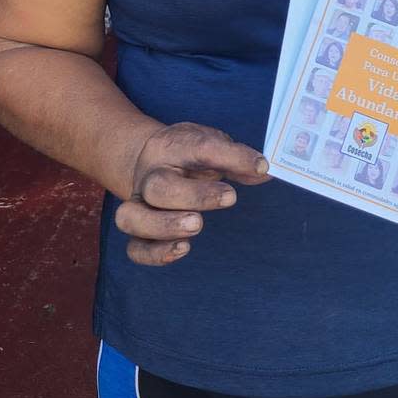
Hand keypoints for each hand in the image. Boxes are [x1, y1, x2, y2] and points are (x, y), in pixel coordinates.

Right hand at [115, 122, 269, 266]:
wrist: (151, 159)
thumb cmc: (188, 153)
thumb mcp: (212, 143)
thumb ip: (236, 158)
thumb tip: (264, 171)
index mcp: (170, 146)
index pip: (199, 147)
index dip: (233, 156)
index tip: (261, 166)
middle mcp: (149, 175)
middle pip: (158, 186)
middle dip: (194, 195)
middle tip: (229, 198)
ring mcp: (139, 204)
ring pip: (133, 218)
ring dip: (165, 226)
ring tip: (197, 226)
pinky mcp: (136, 230)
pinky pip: (135, 248)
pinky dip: (155, 254)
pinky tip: (183, 249)